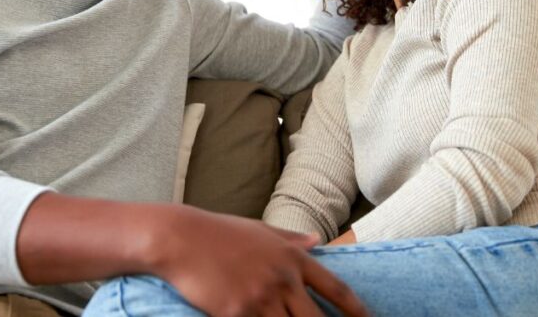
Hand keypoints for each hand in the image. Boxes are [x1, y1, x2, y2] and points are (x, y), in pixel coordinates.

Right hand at [147, 206, 368, 316]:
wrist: (181, 238)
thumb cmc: (218, 232)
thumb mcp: (260, 230)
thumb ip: (291, 239)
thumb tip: (318, 241)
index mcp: (291, 256)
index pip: (335, 288)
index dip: (356, 309)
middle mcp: (282, 278)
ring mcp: (261, 298)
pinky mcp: (237, 314)